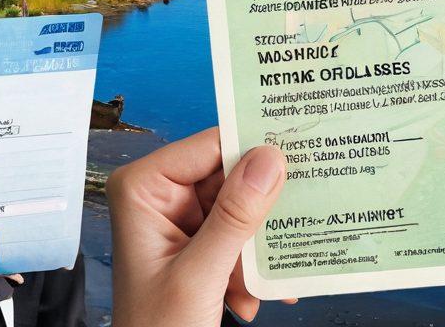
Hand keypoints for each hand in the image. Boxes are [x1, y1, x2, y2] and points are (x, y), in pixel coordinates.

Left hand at [108, 127, 287, 325]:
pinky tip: (253, 297)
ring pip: (241, 209)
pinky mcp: (198, 244)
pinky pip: (240, 236)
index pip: (210, 146)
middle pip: (230, 176)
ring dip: (258, 248)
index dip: (254, 148)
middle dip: (260, 211)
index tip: (299, 150)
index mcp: (143, 188)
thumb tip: (269, 161)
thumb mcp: (199, 276)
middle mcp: (160, 195)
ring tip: (265, 282)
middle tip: (301, 216)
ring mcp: (180, 220)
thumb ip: (235, 218)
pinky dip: (253, 267)